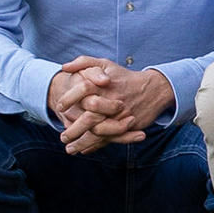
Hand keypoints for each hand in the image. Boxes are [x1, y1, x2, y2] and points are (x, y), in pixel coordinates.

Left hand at [51, 57, 174, 153]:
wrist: (154, 88)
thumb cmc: (125, 77)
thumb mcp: (105, 64)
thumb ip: (83, 62)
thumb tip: (64, 67)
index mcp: (105, 85)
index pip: (82, 90)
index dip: (68, 99)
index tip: (59, 107)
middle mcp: (113, 101)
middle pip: (89, 118)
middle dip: (74, 130)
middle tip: (63, 137)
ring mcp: (121, 115)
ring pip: (99, 132)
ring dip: (83, 142)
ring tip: (70, 148)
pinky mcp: (129, 126)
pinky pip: (110, 138)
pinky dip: (97, 145)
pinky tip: (85, 149)